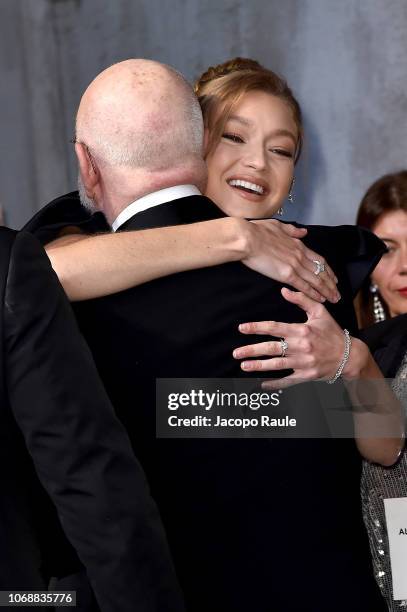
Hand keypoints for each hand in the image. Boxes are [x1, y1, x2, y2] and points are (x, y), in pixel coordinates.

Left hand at [233, 287, 361, 388]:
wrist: (349, 356)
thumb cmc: (333, 333)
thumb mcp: (320, 312)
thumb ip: (301, 299)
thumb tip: (284, 290)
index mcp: (302, 330)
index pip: (274, 327)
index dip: (256, 327)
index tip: (242, 328)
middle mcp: (301, 347)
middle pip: (271, 348)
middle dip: (252, 350)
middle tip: (236, 352)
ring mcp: (303, 363)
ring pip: (276, 365)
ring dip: (258, 366)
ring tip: (244, 365)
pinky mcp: (306, 376)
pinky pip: (287, 381)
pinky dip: (275, 384)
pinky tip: (262, 384)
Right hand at [242, 219, 339, 303]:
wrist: (247, 238)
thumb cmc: (257, 231)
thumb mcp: (278, 226)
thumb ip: (293, 231)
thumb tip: (303, 232)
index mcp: (298, 245)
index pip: (319, 260)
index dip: (328, 270)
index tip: (333, 278)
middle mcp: (300, 255)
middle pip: (321, 272)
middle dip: (331, 284)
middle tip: (338, 293)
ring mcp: (294, 265)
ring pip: (316, 280)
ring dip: (326, 291)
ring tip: (334, 299)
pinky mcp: (286, 274)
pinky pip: (304, 286)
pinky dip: (313, 293)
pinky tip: (320, 299)